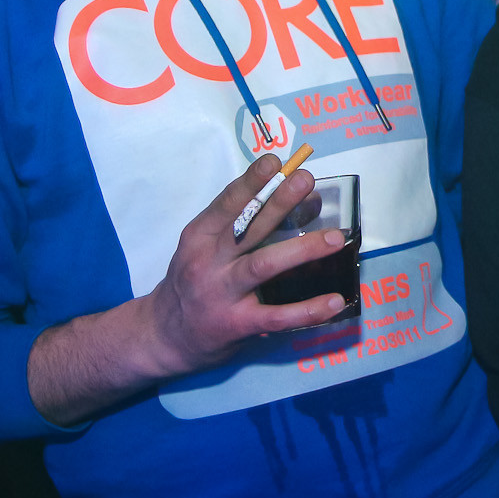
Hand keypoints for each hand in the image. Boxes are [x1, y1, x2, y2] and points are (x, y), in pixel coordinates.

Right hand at [137, 154, 349, 376]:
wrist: (164, 336)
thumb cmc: (195, 281)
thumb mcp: (207, 248)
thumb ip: (244, 226)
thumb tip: (302, 200)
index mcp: (200, 237)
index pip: (227, 204)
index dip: (251, 181)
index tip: (275, 161)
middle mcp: (208, 262)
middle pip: (248, 228)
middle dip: (279, 202)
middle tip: (306, 181)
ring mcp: (221, 294)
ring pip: (263, 266)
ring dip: (301, 250)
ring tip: (334, 239)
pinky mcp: (236, 324)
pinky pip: (277, 316)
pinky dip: (308, 309)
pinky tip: (334, 301)